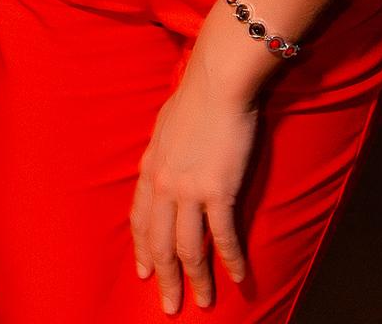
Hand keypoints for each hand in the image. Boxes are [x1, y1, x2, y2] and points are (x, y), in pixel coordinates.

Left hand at [130, 60, 257, 313]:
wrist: (218, 80)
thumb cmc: (197, 94)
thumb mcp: (166, 123)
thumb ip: (164, 148)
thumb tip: (165, 159)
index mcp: (151, 167)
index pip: (140, 219)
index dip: (142, 249)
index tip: (144, 272)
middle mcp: (165, 185)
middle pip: (160, 244)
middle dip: (165, 278)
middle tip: (169, 306)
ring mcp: (189, 190)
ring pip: (188, 249)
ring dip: (196, 280)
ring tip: (202, 303)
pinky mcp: (218, 191)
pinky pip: (223, 237)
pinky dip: (232, 261)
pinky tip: (241, 278)